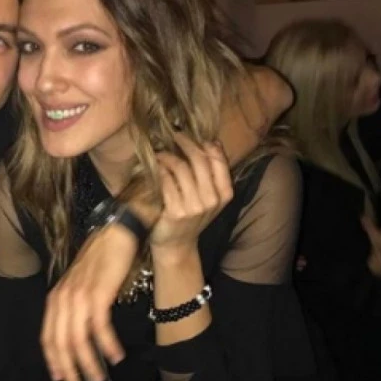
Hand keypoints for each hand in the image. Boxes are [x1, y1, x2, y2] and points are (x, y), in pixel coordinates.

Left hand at [40, 224, 136, 380]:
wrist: (114, 235)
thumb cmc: (99, 261)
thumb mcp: (79, 286)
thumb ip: (75, 308)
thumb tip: (81, 336)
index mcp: (55, 298)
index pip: (47, 336)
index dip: (53, 360)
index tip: (60, 377)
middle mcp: (63, 299)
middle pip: (60, 343)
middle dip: (70, 367)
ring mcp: (79, 297)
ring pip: (78, 339)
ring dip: (90, 362)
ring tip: (99, 377)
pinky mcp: (98, 295)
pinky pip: (100, 328)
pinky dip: (107, 345)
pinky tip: (116, 355)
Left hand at [150, 134, 233, 264]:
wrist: (177, 244)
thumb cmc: (191, 215)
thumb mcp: (208, 196)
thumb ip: (212, 173)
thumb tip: (211, 142)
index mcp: (225, 194)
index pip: (219, 160)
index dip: (204, 144)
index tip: (192, 136)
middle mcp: (212, 200)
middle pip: (199, 160)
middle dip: (185, 143)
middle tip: (175, 136)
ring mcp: (195, 206)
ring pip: (181, 168)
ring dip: (168, 156)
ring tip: (160, 152)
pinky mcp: (176, 211)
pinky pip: (166, 181)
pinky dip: (160, 170)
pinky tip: (155, 167)